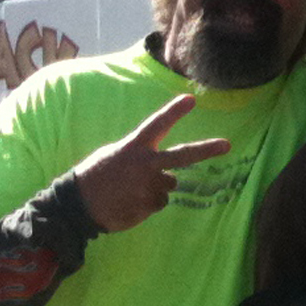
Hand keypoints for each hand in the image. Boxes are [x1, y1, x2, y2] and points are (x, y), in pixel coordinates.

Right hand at [71, 95, 231, 232]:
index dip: (175, 112)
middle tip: (227, 145)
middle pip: (183, 156)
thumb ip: (139, 155)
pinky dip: (149, 203)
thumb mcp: (114, 155)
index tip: (192, 100)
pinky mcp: (150, 206)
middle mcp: (146, 165)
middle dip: (206, 150)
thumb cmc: (95, 176)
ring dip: (157, 187)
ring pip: (169, 185)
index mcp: (134, 147)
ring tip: (132, 190)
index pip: (157, 125)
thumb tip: (164, 167)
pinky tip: (131, 202)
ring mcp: (150, 186)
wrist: (78, 205)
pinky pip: (159, 203)